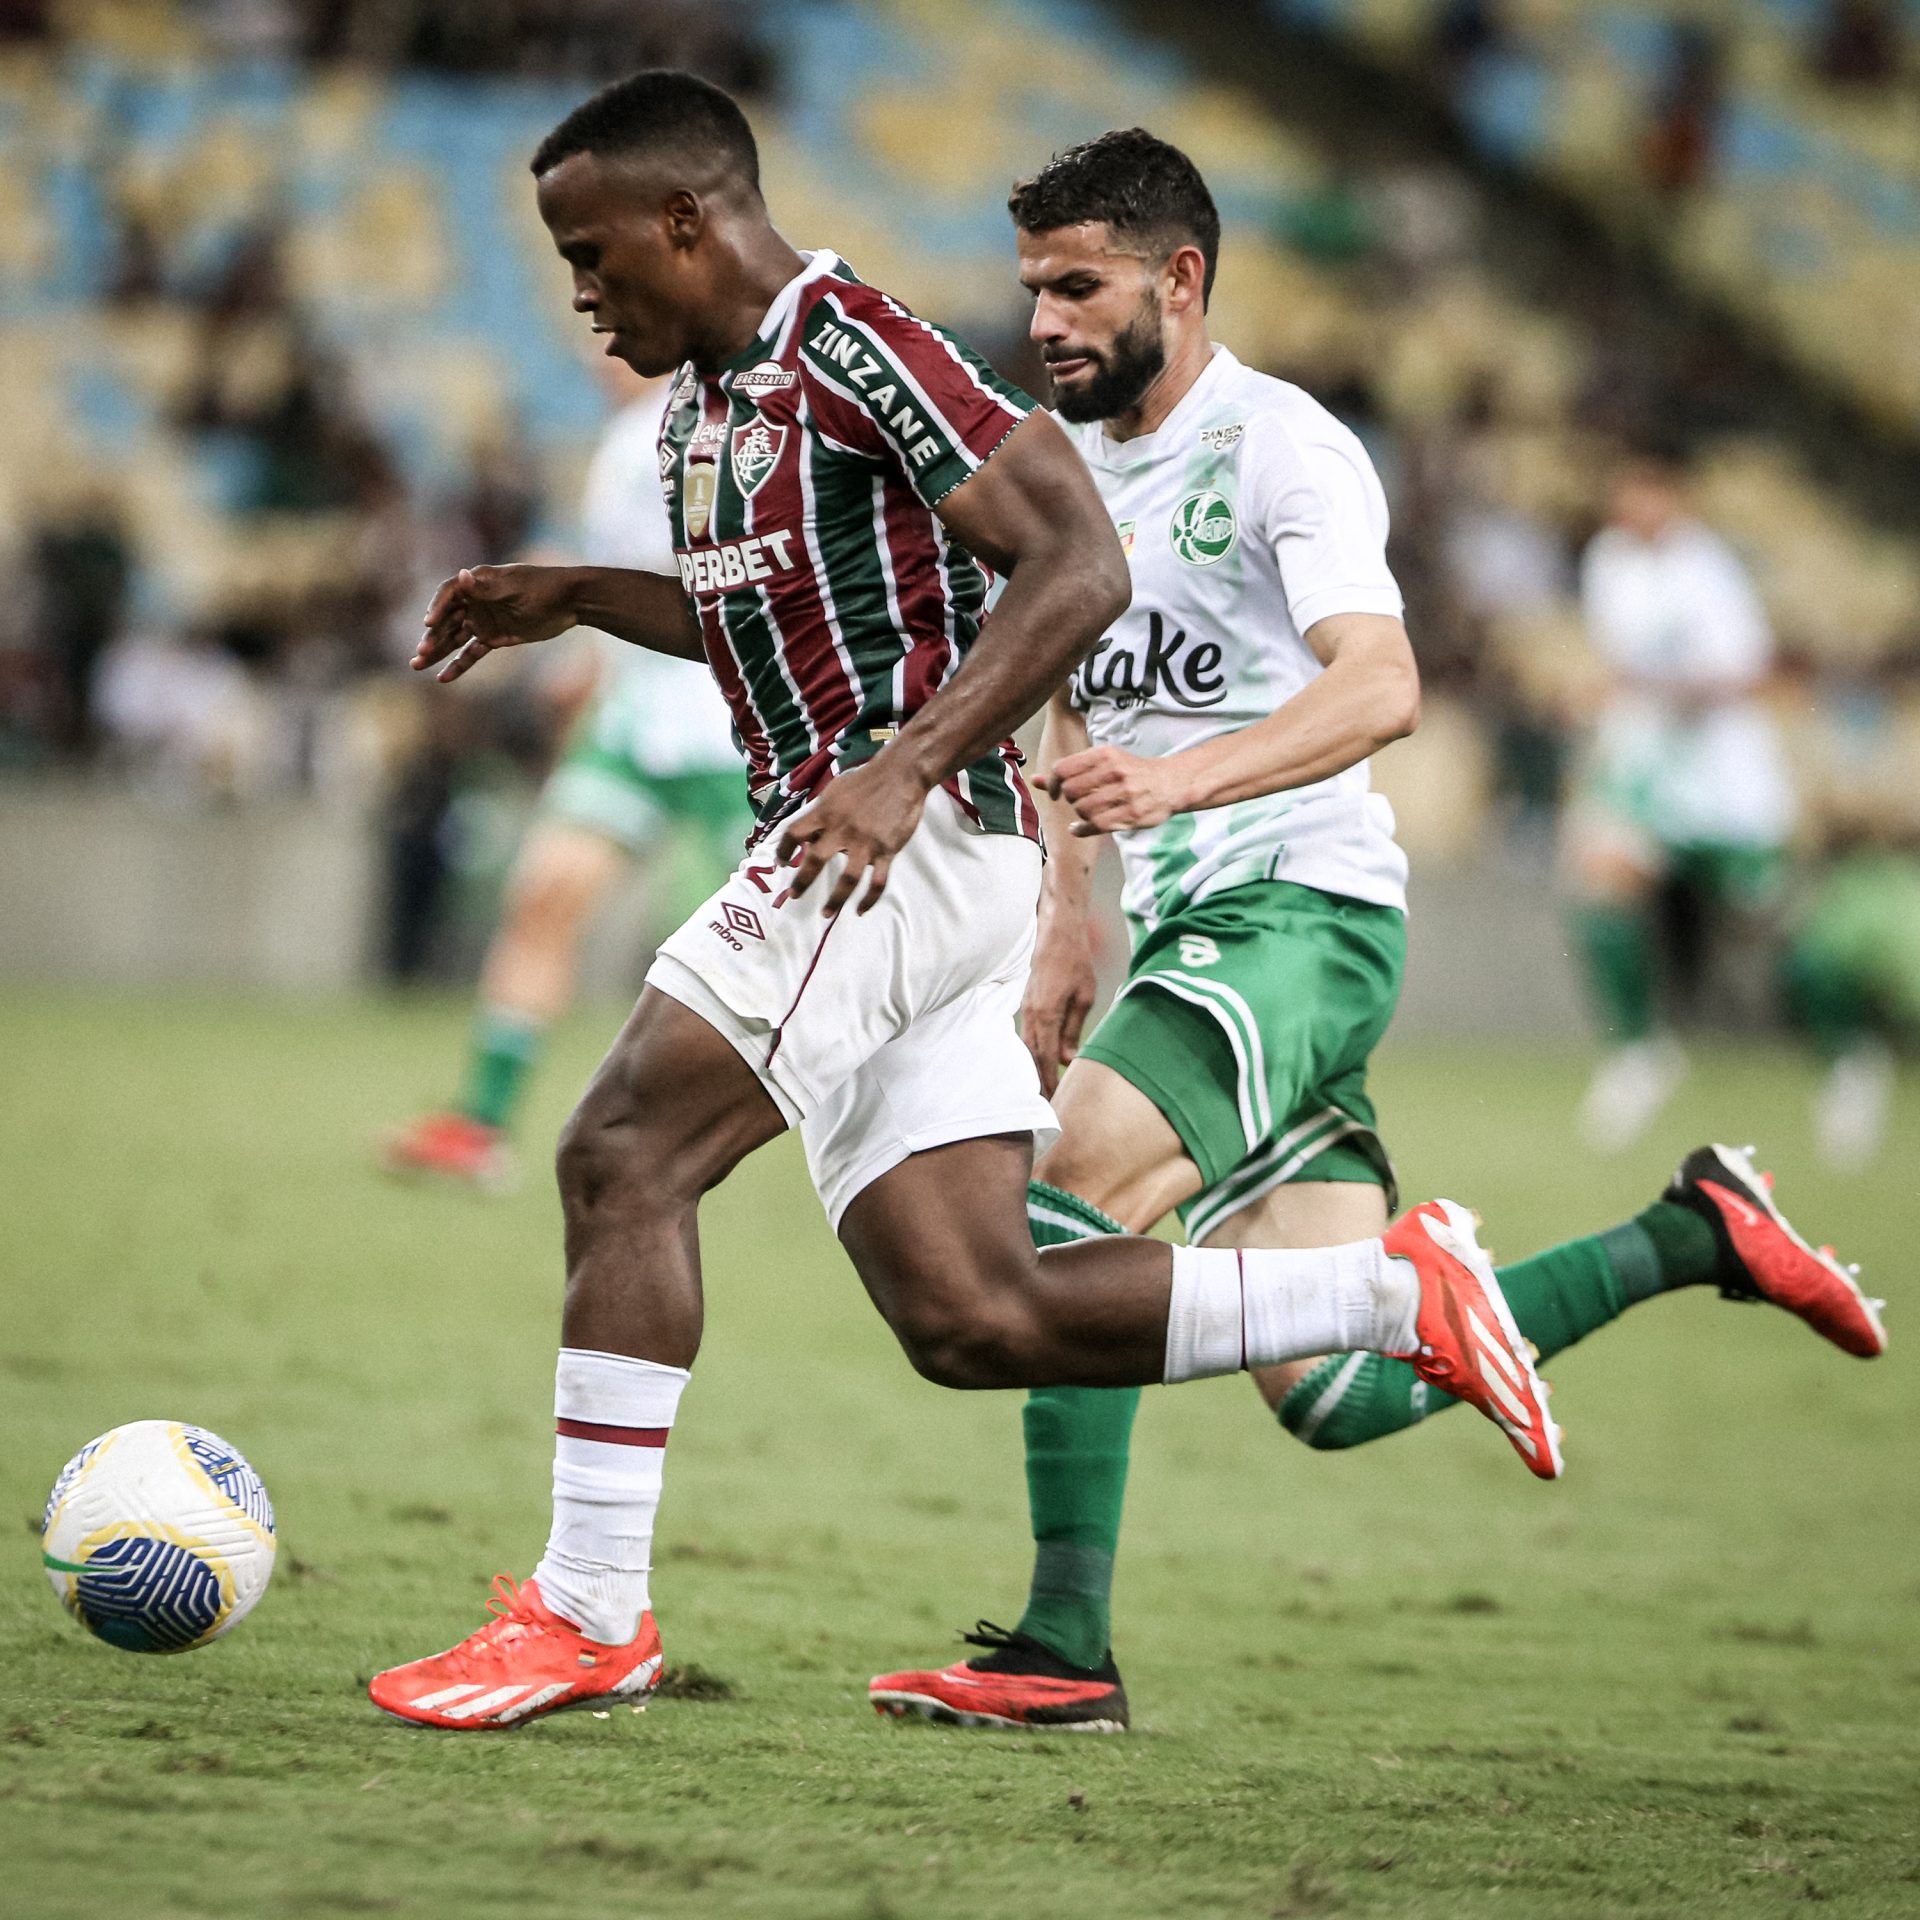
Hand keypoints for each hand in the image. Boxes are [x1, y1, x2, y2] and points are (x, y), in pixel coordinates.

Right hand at [414, 566, 581, 682]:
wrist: (570, 602)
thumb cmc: (543, 589)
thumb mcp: (514, 590)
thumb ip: (486, 590)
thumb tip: (462, 575)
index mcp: (478, 581)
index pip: (449, 594)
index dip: (437, 608)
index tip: (428, 623)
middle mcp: (476, 600)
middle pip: (447, 619)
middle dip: (432, 636)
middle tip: (419, 654)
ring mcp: (484, 620)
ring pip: (454, 638)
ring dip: (438, 652)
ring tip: (417, 666)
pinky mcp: (495, 637)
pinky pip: (472, 653)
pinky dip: (459, 664)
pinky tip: (443, 678)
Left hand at [775, 756, 930, 916]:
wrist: (901, 775)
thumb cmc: (866, 781)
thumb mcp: (836, 791)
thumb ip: (822, 814)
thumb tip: (808, 836)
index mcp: (825, 813)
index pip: (794, 833)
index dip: (783, 850)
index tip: (780, 863)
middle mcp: (842, 829)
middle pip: (815, 861)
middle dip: (802, 882)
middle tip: (793, 896)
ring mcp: (866, 842)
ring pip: (848, 880)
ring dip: (835, 900)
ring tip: (826, 913)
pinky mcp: (886, 850)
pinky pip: (877, 882)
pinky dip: (868, 900)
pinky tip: (860, 910)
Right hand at [1020, 914, 1096, 1096]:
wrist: (1056, 930)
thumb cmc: (1075, 960)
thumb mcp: (1084, 995)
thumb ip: (1074, 1028)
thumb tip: (1068, 1058)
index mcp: (1046, 1014)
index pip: (1046, 1058)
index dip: (1049, 1081)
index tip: (1052, 1101)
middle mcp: (1031, 1014)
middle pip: (1031, 1058)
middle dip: (1038, 1082)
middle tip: (1044, 1107)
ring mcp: (1025, 1009)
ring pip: (1026, 1048)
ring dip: (1033, 1069)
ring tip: (1040, 1091)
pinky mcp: (1026, 1004)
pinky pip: (1027, 1035)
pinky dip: (1031, 1053)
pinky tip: (1037, 1063)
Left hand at [1049, 745, 1182, 835]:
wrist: (1171, 783)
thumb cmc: (1131, 772)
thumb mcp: (1102, 762)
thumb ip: (1069, 772)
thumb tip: (1034, 780)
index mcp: (1104, 755)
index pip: (1063, 769)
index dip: (1053, 784)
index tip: (1056, 792)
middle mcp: (1113, 771)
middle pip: (1071, 791)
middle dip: (1070, 800)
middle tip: (1080, 801)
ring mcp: (1124, 793)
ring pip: (1083, 810)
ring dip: (1080, 815)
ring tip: (1090, 812)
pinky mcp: (1131, 814)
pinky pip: (1096, 825)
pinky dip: (1083, 829)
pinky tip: (1083, 827)